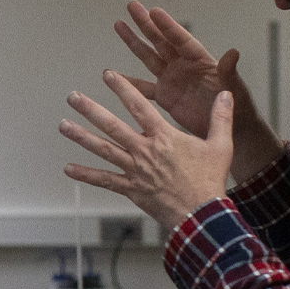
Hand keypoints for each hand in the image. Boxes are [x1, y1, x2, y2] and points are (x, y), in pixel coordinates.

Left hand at [61, 72, 235, 227]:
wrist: (201, 213)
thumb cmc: (211, 179)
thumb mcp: (221, 145)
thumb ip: (220, 118)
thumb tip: (226, 94)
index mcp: (164, 136)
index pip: (139, 105)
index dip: (122, 88)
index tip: (107, 75)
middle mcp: (145, 150)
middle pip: (112, 125)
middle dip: (90, 109)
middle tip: (73, 96)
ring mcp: (135, 169)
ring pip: (103, 149)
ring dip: (81, 136)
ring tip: (63, 125)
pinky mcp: (131, 188)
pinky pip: (104, 180)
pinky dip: (86, 174)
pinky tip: (68, 168)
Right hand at [113, 1, 282, 179]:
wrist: (231, 127)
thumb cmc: (237, 105)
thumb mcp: (234, 87)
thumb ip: (229, 70)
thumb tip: (233, 52)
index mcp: (199, 60)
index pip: (180, 39)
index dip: (167, 26)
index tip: (153, 11)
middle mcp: (183, 65)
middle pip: (161, 40)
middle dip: (145, 23)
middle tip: (132, 5)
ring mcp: (172, 78)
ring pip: (149, 56)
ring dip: (134, 42)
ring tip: (119, 24)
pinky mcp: (165, 95)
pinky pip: (143, 87)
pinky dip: (128, 82)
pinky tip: (113, 75)